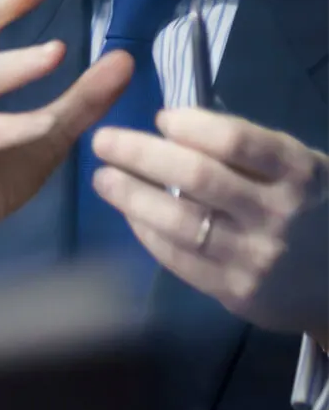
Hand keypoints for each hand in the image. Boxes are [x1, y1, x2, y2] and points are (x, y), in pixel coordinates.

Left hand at [92, 107, 328, 340]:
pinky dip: (147, 232)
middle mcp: (279, 213)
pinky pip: (179, 258)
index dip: (190, 125)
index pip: (235, 140)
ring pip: (179, 221)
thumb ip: (250, 151)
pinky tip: (129, 215)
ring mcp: (256, 256)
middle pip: (197, 176)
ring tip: (103, 178)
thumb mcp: (300, 171)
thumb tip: (172, 125)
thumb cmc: (312, 210)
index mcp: (299, 173)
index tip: (160, 117)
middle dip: (140, 153)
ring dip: (131, 195)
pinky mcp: (237, 292)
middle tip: (103, 140)